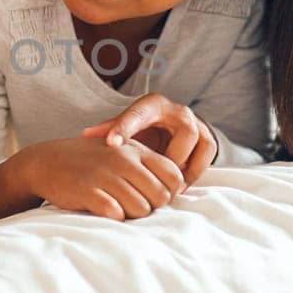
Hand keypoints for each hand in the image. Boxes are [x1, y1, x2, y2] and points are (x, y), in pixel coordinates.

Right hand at [0, 136, 184, 222]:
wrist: (46, 162)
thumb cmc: (89, 161)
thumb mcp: (119, 152)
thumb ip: (147, 165)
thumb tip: (177, 188)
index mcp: (135, 150)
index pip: (174, 176)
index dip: (168, 192)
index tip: (151, 196)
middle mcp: (123, 160)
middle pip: (161, 197)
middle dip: (150, 206)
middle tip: (132, 205)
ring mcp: (105, 176)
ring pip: (141, 209)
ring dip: (132, 215)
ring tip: (117, 208)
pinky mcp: (88, 192)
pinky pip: (116, 214)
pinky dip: (113, 217)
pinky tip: (103, 210)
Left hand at [81, 93, 216, 185]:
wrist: (168, 127)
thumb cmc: (142, 128)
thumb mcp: (125, 126)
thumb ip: (109, 130)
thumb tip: (85, 135)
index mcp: (152, 105)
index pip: (138, 114)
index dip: (125, 129)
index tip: (111, 144)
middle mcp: (177, 111)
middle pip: (184, 130)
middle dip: (171, 156)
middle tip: (154, 177)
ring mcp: (196, 123)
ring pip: (199, 142)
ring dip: (185, 166)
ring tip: (168, 187)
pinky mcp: (207, 138)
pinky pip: (207, 154)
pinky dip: (194, 172)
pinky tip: (179, 187)